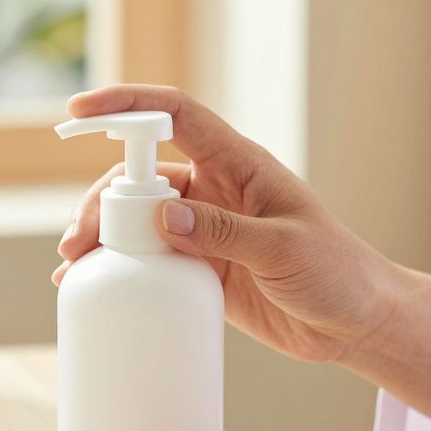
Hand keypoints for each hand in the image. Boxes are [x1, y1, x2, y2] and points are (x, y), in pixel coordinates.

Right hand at [54, 85, 400, 364]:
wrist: (356, 324)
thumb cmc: (338, 273)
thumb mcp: (283, 249)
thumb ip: (223, 233)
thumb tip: (162, 218)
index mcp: (239, 165)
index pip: (175, 117)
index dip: (127, 107)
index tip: (80, 115)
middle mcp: (215, 190)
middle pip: (140, 178)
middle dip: (102, 201)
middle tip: (79, 241)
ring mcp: (205, 231)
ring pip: (137, 221)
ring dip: (102, 237)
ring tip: (74, 265)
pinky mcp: (201, 270)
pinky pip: (149, 261)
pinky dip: (117, 269)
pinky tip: (90, 282)